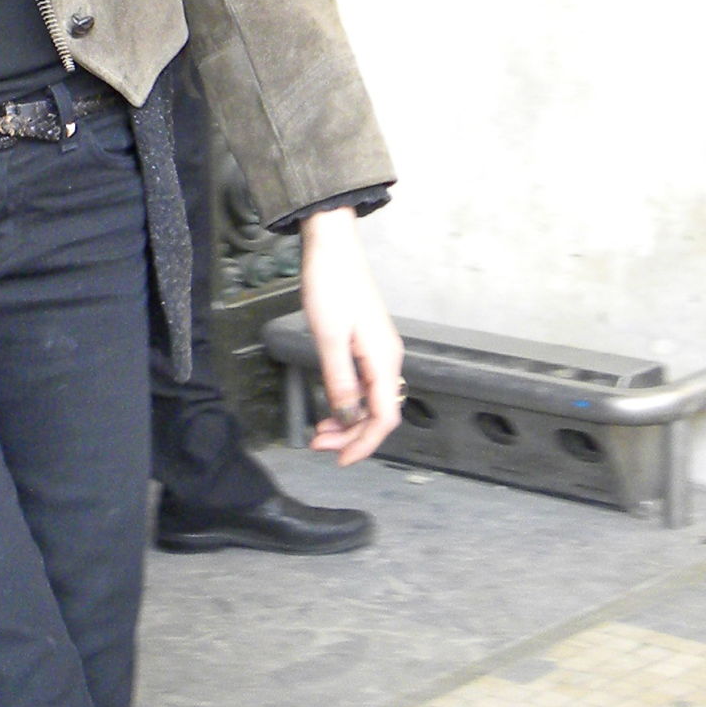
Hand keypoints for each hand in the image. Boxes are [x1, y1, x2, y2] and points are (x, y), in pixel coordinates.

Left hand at [300, 206, 401, 463]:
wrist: (332, 246)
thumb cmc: (330, 285)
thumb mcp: (329, 338)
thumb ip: (340, 381)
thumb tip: (347, 418)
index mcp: (384, 360)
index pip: (383, 418)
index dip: (363, 445)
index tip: (339, 461)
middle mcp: (388, 359)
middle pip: (378, 413)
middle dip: (350, 435)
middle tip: (317, 444)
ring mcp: (379, 350)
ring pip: (371, 400)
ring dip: (348, 420)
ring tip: (319, 430)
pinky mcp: (367, 343)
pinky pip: (364, 384)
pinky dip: (348, 401)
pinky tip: (330, 405)